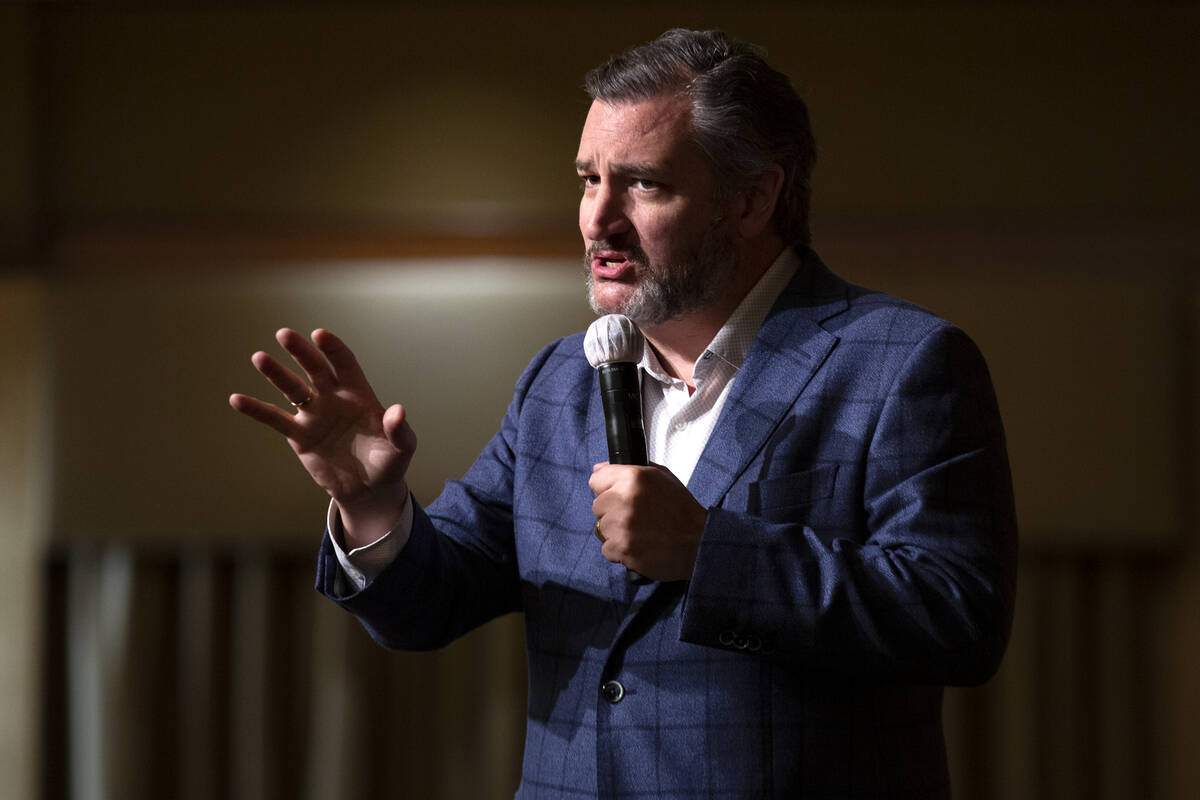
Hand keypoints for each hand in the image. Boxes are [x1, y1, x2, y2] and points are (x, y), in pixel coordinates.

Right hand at [229, 328, 416, 547]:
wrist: (368, 490)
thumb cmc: (388, 463)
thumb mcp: (402, 448)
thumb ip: (399, 429)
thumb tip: (398, 410)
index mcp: (359, 394)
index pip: (344, 364)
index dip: (333, 349)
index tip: (320, 336)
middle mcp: (333, 398)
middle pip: (314, 370)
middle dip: (301, 352)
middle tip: (284, 334)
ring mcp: (314, 415)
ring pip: (292, 389)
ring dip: (276, 374)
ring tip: (259, 358)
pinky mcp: (299, 436)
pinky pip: (275, 419)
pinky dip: (257, 410)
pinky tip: (236, 399)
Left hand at [589, 462, 706, 581]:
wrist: (698, 542)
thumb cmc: (682, 511)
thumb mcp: (661, 477)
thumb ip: (629, 469)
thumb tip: (600, 469)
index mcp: (633, 478)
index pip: (596, 479)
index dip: (608, 488)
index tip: (618, 495)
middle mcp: (625, 500)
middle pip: (597, 506)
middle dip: (612, 512)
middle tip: (636, 516)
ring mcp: (622, 526)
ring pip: (601, 529)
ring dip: (616, 532)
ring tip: (640, 532)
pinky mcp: (622, 548)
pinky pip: (607, 549)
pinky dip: (620, 550)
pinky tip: (639, 545)